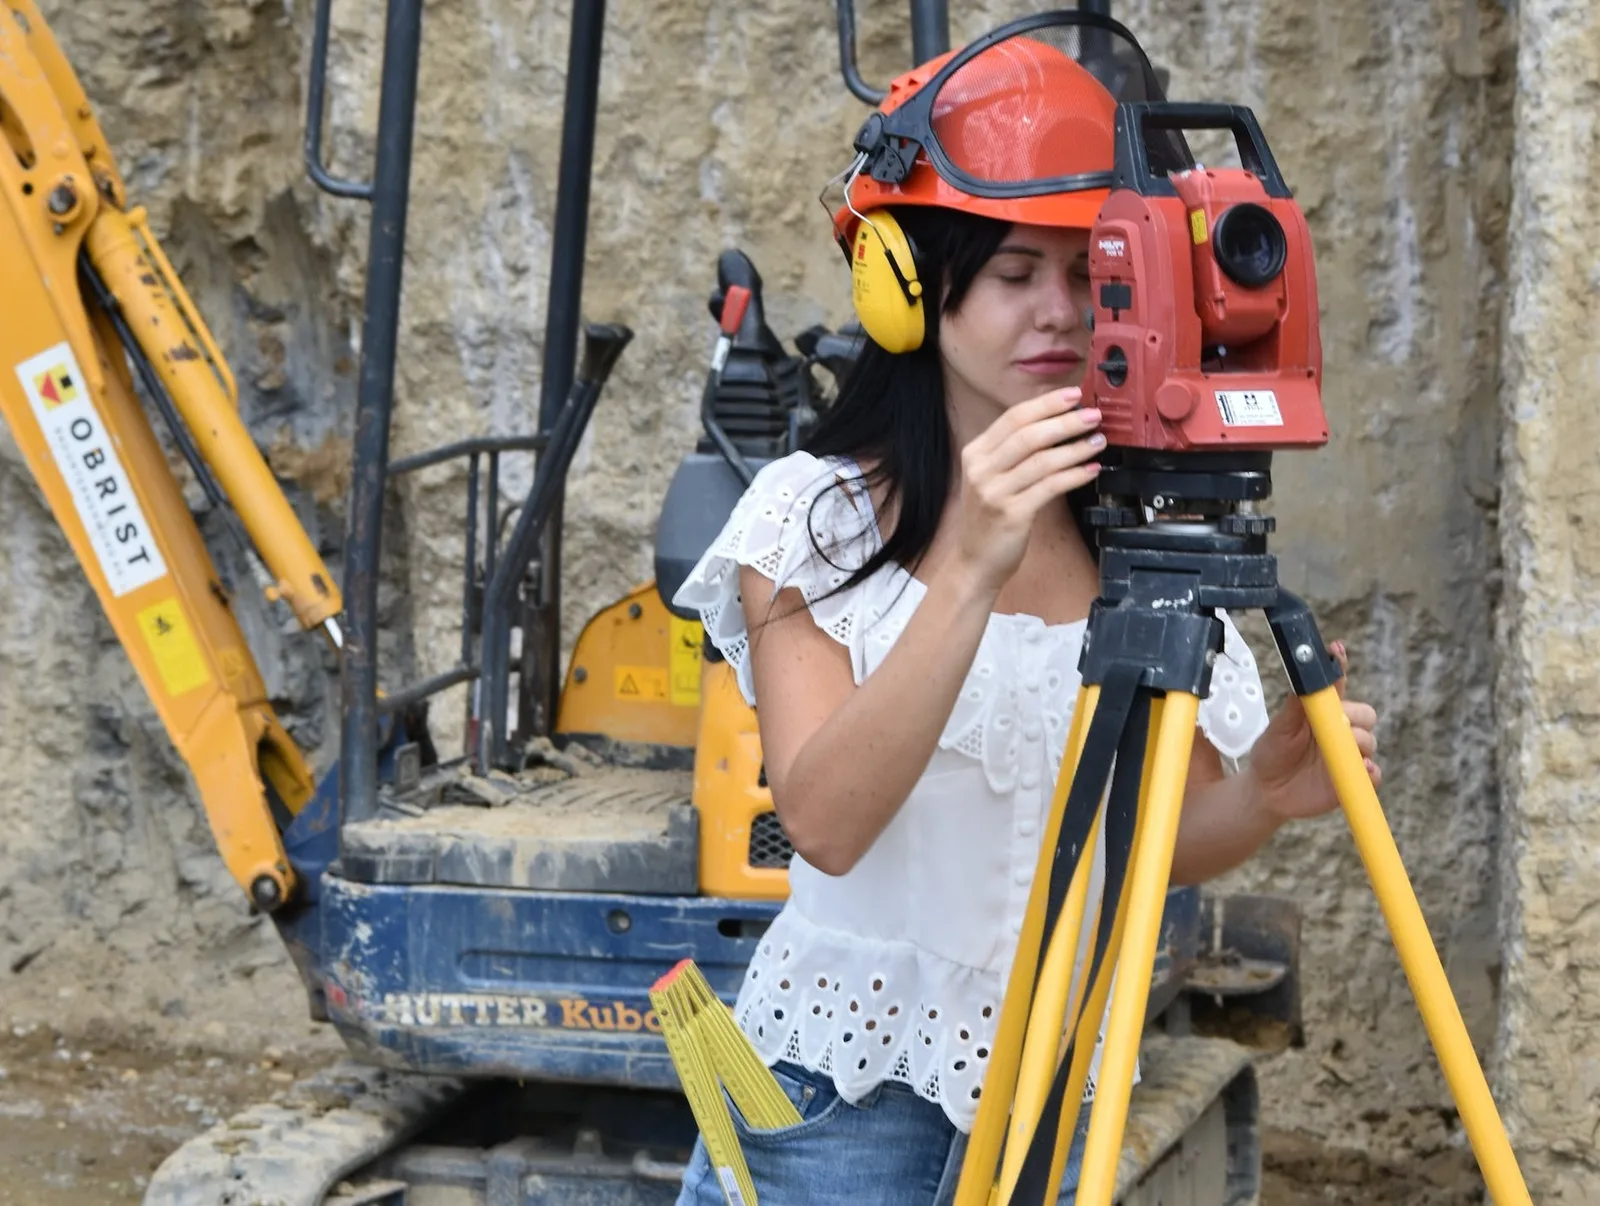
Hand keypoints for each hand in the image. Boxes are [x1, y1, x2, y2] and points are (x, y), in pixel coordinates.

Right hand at [953, 388, 1103, 592]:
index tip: (1073, 396)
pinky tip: (1091, 470)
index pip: (1013, 418)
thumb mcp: (991, 478)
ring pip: (1042, 460)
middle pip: (1028, 435)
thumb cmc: (989, 519)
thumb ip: (1014, 453)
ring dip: (1076, 448)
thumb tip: (1055, 424)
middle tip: (1093, 415)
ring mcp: (995, 492)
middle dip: (1065, 421)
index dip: (1046, 404)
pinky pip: (1050, 487)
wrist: (975, 561)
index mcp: (975, 453)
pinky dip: (1074, 476)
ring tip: (1098, 441)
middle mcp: (981, 469)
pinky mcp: (1012, 513)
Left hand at [1248, 641, 1380, 822]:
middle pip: (1365, 714)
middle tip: (1338, 722)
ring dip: (1360, 742)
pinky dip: (1371, 771)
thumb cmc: (1271, 754)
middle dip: (1355, 715)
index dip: (1340, 666)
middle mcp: (1340, 731)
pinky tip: (1361, 768)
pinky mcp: (1353, 779)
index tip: (1336, 651)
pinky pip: (1373, 774)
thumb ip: (1293, 707)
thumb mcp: (1278, 729)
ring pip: (1370, 741)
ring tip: (1341, 747)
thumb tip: (1303, 680)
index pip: (1338, 686)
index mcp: (1322, 712)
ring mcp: (1349, 755)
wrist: (1267, 792)